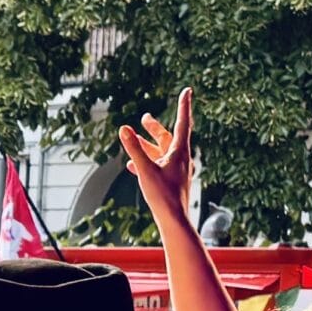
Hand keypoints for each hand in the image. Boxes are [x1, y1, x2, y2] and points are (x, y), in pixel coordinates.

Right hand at [116, 89, 197, 234]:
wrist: (174, 220)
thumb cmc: (163, 195)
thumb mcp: (145, 169)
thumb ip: (134, 149)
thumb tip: (124, 129)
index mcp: (180, 152)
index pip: (182, 123)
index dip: (184, 105)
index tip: (187, 90)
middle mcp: (181, 159)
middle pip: (168, 137)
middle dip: (155, 127)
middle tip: (145, 118)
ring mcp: (175, 170)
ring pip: (161, 152)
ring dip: (147, 145)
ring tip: (134, 139)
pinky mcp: (170, 181)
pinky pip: (157, 166)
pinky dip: (146, 161)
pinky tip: (133, 164)